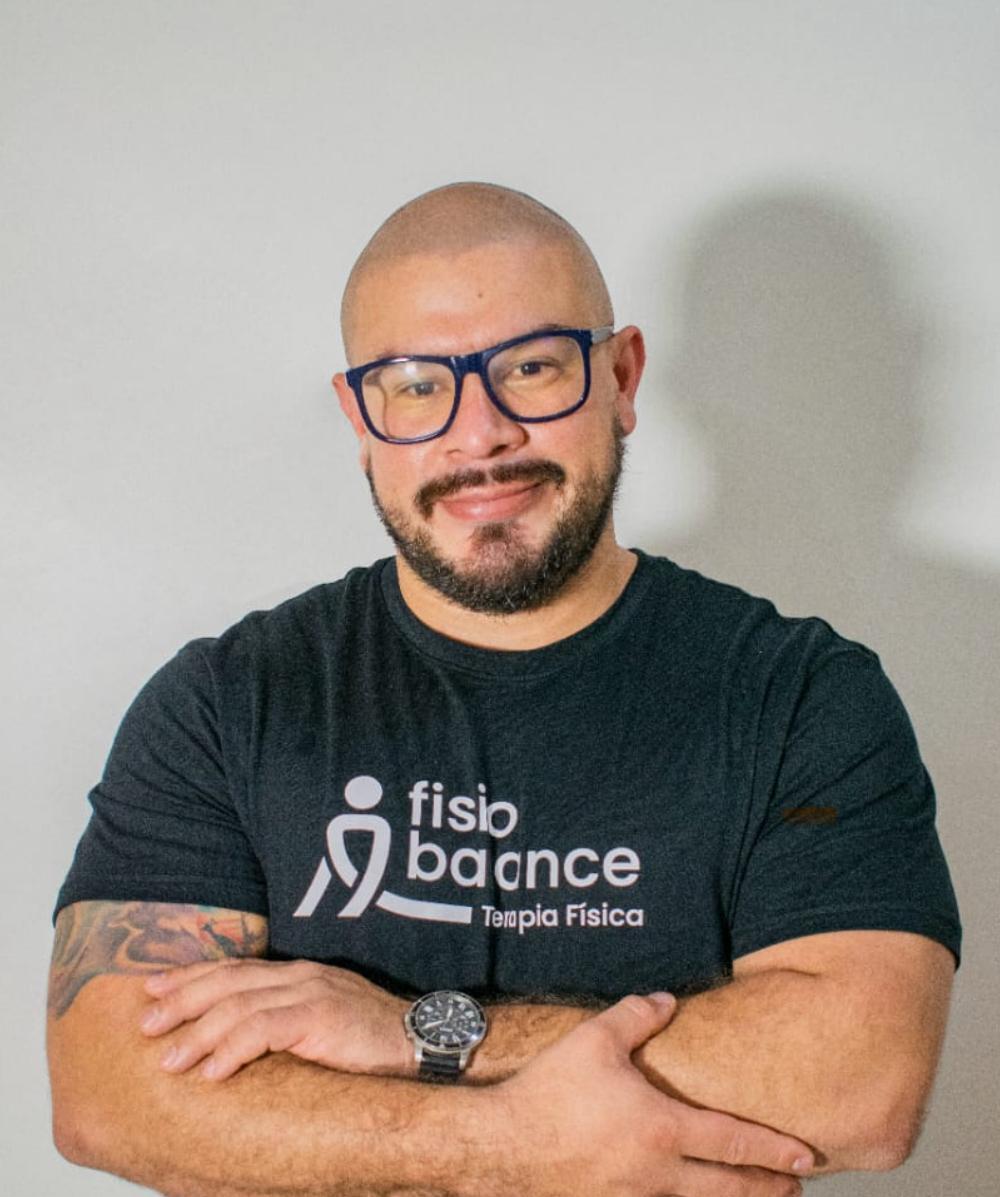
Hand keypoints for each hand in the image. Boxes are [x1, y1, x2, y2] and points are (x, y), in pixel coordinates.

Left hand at [139, 958, 411, 1079]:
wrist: (425, 1042)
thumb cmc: (374, 1043)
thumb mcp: (324, 1025)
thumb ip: (287, 1024)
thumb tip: (243, 1047)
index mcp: (299, 974)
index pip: (236, 968)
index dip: (192, 976)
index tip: (153, 988)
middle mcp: (301, 975)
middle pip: (228, 980)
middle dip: (181, 999)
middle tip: (144, 1023)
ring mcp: (311, 992)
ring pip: (238, 1006)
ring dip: (197, 1034)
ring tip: (168, 1061)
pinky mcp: (321, 1017)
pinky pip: (264, 1030)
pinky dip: (232, 1050)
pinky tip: (212, 1073)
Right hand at [485, 993, 812, 1196]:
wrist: (502, 1148)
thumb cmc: (549, 1092)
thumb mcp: (594, 1040)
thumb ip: (636, 1016)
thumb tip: (666, 1001)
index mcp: (662, 1129)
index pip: (733, 1142)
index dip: (773, 1149)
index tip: (805, 1156)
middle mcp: (658, 1173)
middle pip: (728, 1188)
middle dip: (767, 1188)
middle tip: (796, 1186)